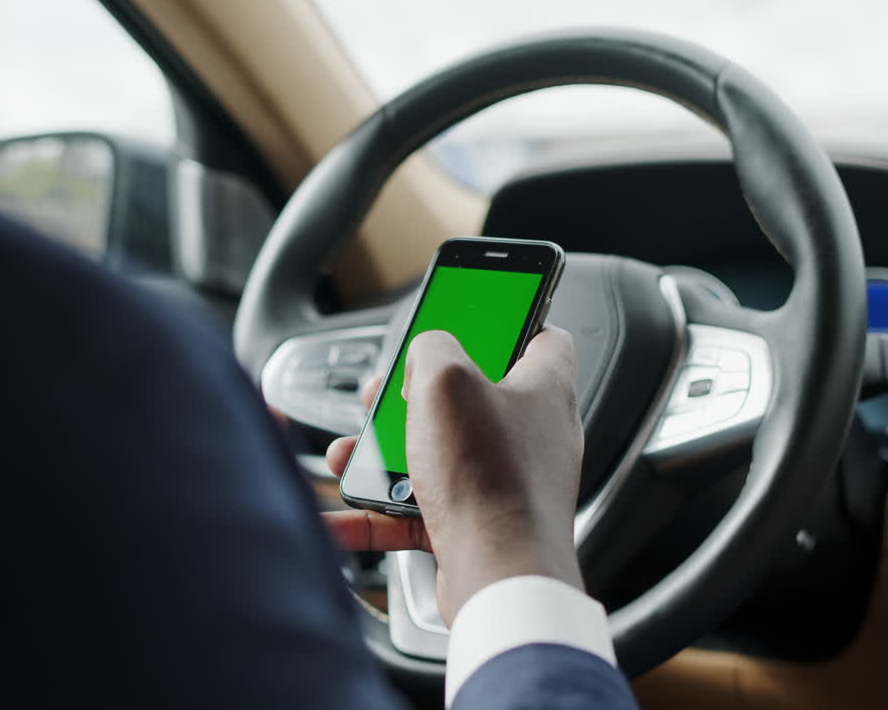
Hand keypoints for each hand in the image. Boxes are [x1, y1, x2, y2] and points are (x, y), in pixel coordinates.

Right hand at [323, 328, 583, 626]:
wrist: (500, 576)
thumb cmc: (490, 482)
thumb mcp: (444, 380)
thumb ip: (432, 346)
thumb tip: (425, 347)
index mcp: (542, 388)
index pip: (539, 334)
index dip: (505, 315)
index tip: (471, 309)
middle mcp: (530, 434)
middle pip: (467, 395)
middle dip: (412, 395)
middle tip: (386, 396)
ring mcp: (504, 481)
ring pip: (435, 451)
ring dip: (384, 452)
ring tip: (350, 454)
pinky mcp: (477, 524)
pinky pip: (419, 507)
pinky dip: (380, 507)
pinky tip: (345, 511)